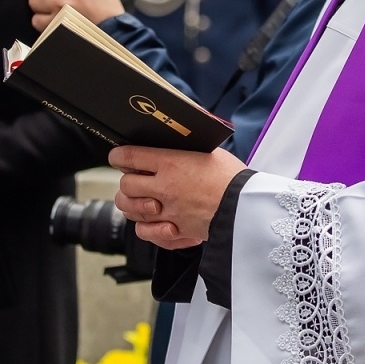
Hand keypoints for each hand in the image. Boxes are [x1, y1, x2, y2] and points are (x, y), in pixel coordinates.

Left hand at [27, 0, 125, 30]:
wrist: (120, 39)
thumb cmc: (112, 15)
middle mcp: (63, 5)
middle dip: (39, 1)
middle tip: (49, 3)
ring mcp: (58, 24)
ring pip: (35, 19)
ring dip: (42, 19)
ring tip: (54, 19)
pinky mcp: (57, 38)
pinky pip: (42, 33)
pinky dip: (47, 32)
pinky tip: (58, 30)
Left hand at [108, 145, 245, 249]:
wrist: (247, 207)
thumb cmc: (233, 178)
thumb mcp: (211, 152)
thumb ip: (188, 147)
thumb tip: (180, 132)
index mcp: (171, 162)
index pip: (130, 156)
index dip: (119, 155)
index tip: (117, 156)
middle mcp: (164, 187)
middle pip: (126, 184)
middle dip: (127, 181)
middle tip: (136, 178)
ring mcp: (167, 210)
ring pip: (129, 207)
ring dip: (132, 202)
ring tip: (142, 198)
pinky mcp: (174, 230)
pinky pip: (143, 230)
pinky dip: (144, 226)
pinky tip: (154, 219)